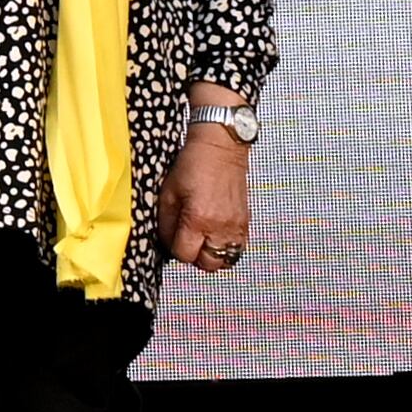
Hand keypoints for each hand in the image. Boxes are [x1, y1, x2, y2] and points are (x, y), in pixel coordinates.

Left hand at [167, 109, 253, 272]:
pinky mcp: (246, 222)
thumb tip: (167, 242)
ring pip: (225, 260)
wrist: (220, 147)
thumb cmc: (193, 165)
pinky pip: (237, 249)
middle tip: (187, 241)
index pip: (184, 255)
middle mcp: (221, 226)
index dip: (174, 249)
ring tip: (202, 239)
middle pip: (208, 264)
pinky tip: (216, 234)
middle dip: (194, 256)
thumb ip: (166, 223)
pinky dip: (225, 247)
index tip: (172, 239)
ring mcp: (237, 226)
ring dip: (211, 254)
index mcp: (198, 219)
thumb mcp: (168, 193)